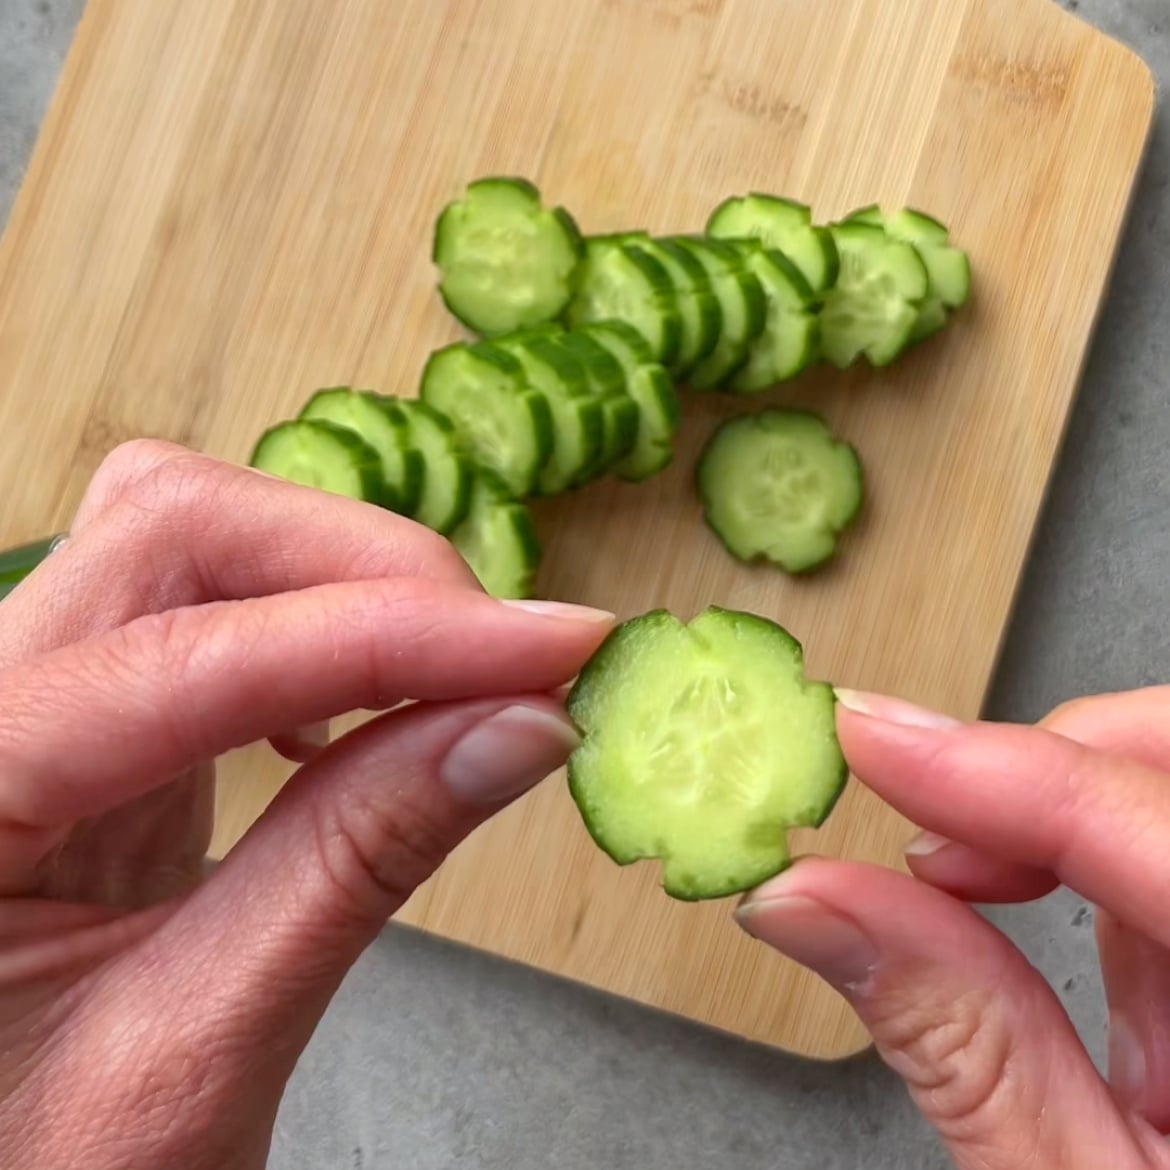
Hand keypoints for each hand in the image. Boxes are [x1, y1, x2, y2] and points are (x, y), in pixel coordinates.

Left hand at [0, 440, 612, 1169]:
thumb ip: (355, 863)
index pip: (184, 657)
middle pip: (178, 531)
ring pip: (196, 539)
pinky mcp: (85, 713)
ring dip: (348, 584)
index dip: (390, 639)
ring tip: (450, 679)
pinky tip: (353, 710)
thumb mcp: (198, 1049)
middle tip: (506, 658)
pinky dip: (316, 627)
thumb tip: (516, 726)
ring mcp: (22, 697)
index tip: (547, 648)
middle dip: (369, 573)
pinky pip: (205, 602)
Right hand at [737, 685, 1169, 1169]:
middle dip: (1055, 766)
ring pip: (1168, 789)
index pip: (1167, 848)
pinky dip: (1097, 857)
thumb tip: (814, 903)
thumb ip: (953, 1037)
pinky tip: (1069, 944)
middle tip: (933, 828)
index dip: (1010, 775)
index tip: (873, 740)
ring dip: (1065, 817)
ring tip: (987, 913)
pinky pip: (1167, 846)